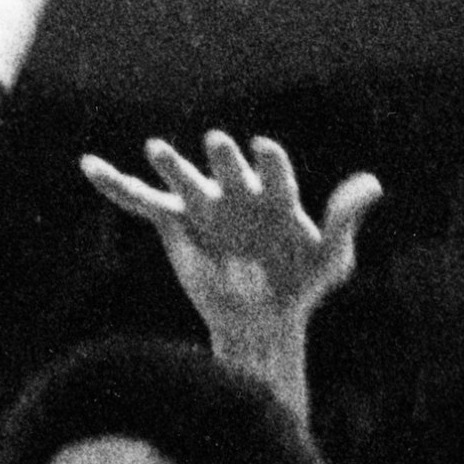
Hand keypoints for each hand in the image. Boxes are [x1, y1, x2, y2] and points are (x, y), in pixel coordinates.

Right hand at [80, 133, 381, 388]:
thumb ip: (344, 219)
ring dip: (172, 166)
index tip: (264, 149)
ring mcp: (204, 206)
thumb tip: (373, 184)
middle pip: (226, 169)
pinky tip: (90, 166)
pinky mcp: (174, 225)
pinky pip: (141, 202)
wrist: (261, 320)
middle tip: (220, 143)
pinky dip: (115, 186)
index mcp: (275, 195)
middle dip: (222, 159)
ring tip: (158, 149)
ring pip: (184, 181)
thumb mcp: (331, 259)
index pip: (272, 173)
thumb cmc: (302, 284)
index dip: (269, 162)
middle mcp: (237, 192)